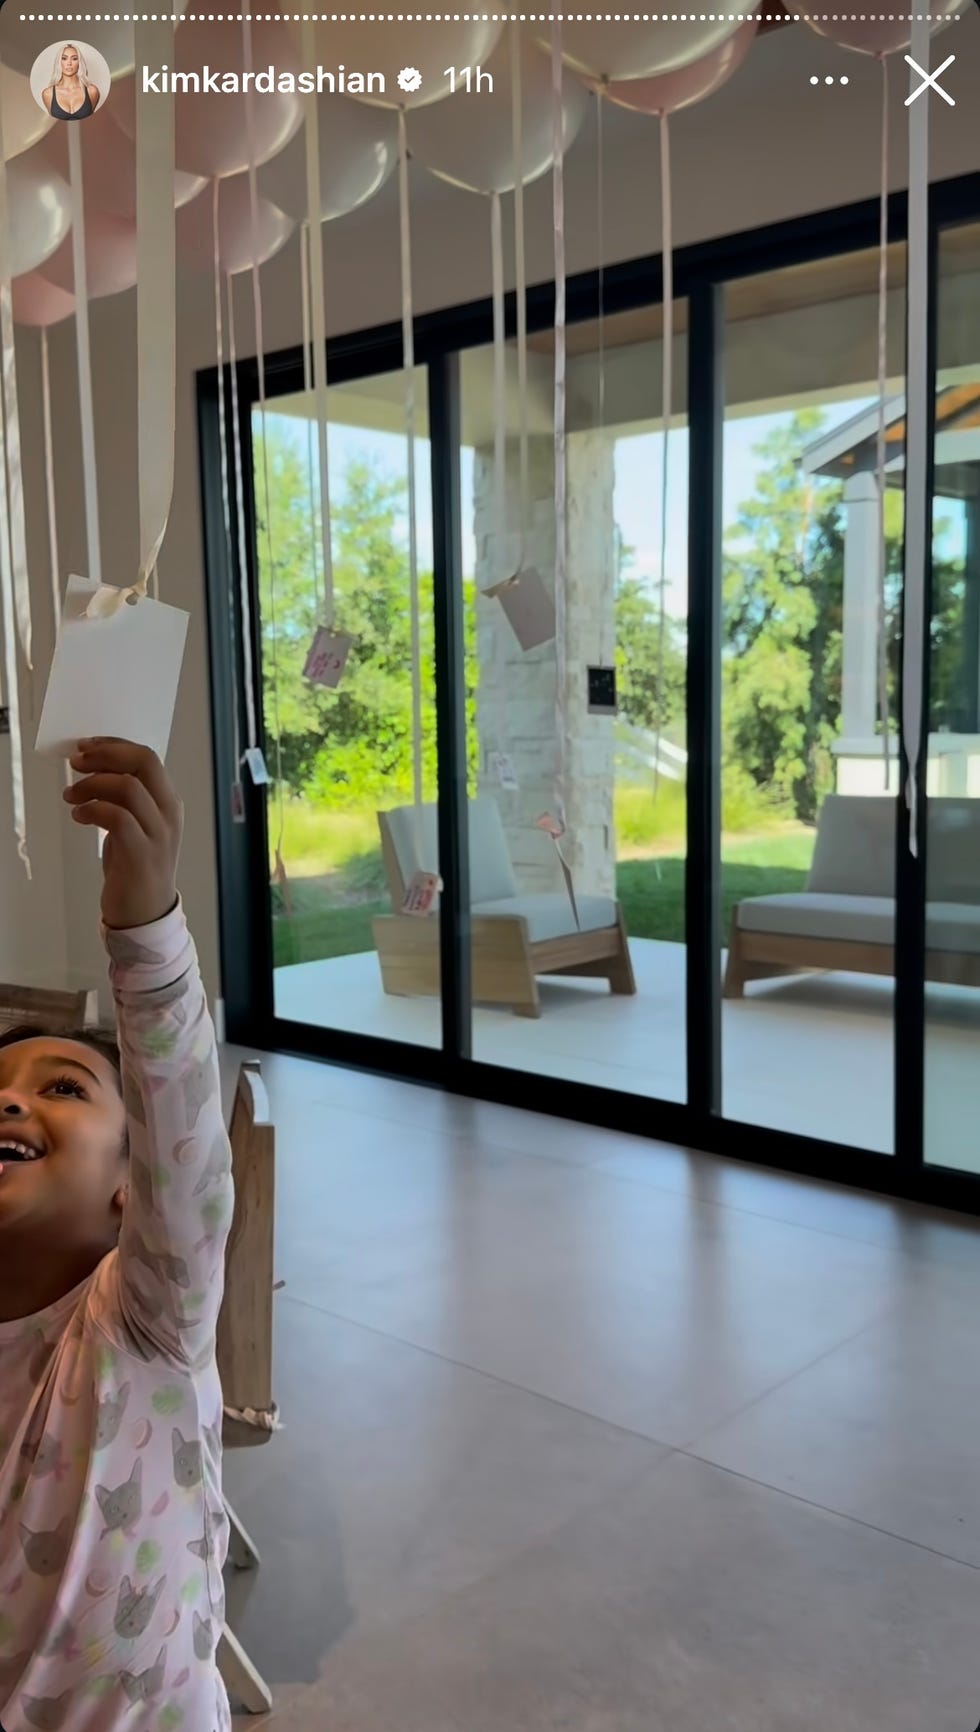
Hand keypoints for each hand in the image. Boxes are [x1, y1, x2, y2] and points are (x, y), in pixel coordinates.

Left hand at [64, 738, 182, 929]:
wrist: (145, 911)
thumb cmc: (135, 866)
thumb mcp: (136, 824)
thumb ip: (125, 798)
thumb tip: (93, 768)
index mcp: (168, 801)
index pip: (147, 757)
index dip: (113, 746)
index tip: (86, 747)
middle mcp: (168, 813)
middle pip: (144, 762)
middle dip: (104, 756)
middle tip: (76, 764)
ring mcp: (158, 833)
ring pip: (127, 787)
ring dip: (91, 785)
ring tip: (71, 797)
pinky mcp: (142, 853)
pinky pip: (116, 817)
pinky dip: (92, 810)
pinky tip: (79, 816)